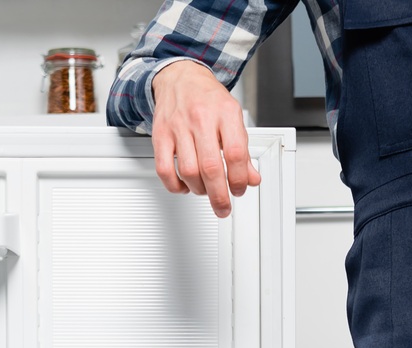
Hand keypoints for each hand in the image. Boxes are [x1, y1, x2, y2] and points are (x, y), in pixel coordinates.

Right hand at [150, 60, 259, 217]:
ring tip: (205, 190)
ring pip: (189, 171)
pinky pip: (164, 169)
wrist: (180, 76)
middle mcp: (201, 118)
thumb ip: (243, 150)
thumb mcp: (233, 118)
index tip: (239, 189)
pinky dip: (175, 186)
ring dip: (199, 190)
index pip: (235, 153)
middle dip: (219, 195)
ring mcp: (178, 127)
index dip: (239, 179)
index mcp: (225, 113)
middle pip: (211, 167)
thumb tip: (251, 178)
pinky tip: (184, 186)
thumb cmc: (208, 98)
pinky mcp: (160, 135)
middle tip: (223, 207)